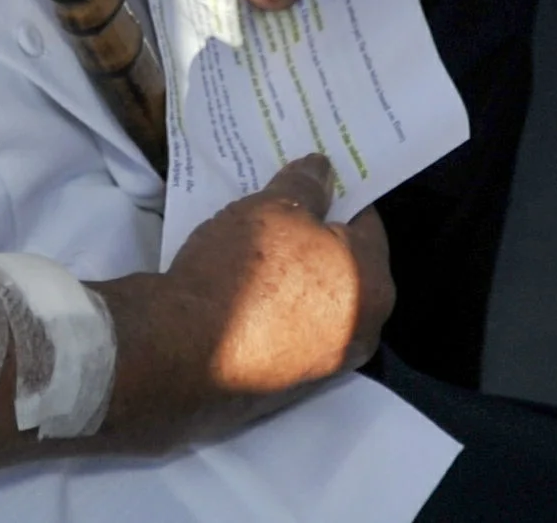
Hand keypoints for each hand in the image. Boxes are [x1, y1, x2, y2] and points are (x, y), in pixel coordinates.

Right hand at [103, 158, 391, 442]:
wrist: (182, 353)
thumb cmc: (246, 272)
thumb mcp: (276, 208)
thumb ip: (306, 187)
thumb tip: (323, 172)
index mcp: (374, 289)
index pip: (366, 223)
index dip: (338, 194)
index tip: (312, 176)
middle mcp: (357, 333)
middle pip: (339, 265)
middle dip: (313, 234)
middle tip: (281, 202)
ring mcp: (318, 365)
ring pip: (309, 298)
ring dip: (288, 270)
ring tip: (252, 234)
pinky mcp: (278, 383)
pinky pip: (282, 326)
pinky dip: (268, 303)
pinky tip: (237, 277)